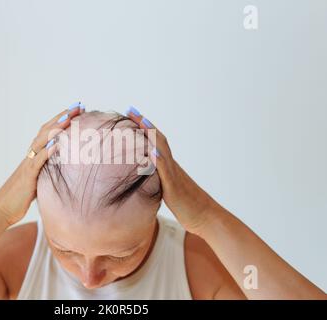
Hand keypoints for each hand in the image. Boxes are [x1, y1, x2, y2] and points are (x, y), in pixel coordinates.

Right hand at [0, 103, 83, 225]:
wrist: (2, 208)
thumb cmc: (21, 196)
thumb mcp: (38, 180)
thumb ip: (48, 170)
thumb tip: (62, 167)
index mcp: (34, 155)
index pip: (49, 132)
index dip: (62, 120)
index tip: (78, 110)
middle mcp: (31, 155)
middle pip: (47, 130)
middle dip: (63, 117)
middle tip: (79, 105)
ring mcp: (28, 164)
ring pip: (42, 141)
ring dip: (56, 128)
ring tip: (69, 117)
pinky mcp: (28, 176)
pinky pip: (38, 161)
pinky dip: (47, 151)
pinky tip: (58, 143)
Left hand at [126, 107, 216, 234]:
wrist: (205, 216)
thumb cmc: (186, 205)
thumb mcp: (168, 190)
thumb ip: (158, 180)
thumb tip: (146, 174)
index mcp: (169, 166)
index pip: (155, 142)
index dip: (144, 128)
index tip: (132, 115)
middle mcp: (171, 166)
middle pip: (158, 140)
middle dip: (144, 124)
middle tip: (131, 110)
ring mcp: (173, 175)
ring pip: (162, 151)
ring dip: (151, 135)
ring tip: (140, 121)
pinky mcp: (174, 188)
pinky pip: (166, 172)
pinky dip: (159, 160)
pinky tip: (151, 151)